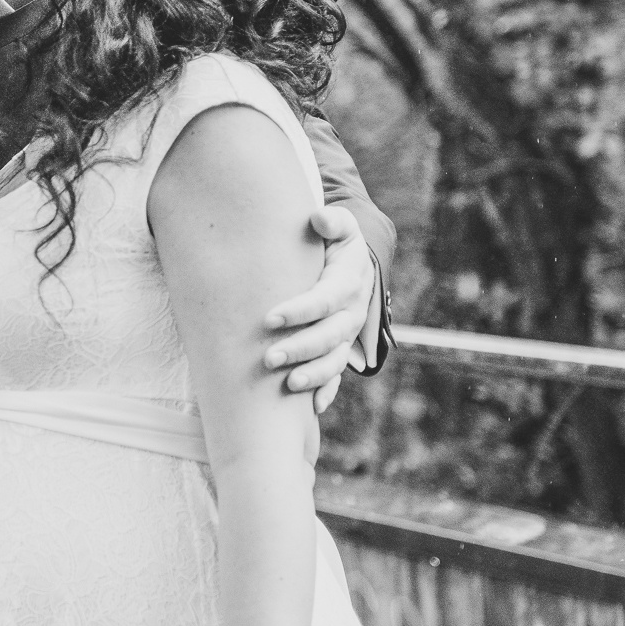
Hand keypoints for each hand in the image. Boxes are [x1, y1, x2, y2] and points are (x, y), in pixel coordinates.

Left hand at [260, 206, 384, 414]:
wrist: (355, 264)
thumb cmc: (335, 242)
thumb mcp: (340, 226)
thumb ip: (331, 221)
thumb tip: (317, 218)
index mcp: (348, 283)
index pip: (324, 300)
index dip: (299, 311)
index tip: (269, 319)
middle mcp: (351, 314)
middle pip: (330, 336)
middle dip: (301, 349)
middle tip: (269, 358)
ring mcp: (347, 336)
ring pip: (335, 361)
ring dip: (314, 375)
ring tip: (288, 384)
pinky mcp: (340, 350)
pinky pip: (337, 375)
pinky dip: (326, 391)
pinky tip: (310, 407)